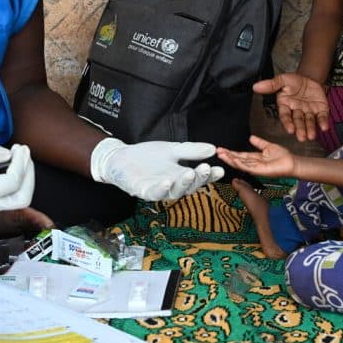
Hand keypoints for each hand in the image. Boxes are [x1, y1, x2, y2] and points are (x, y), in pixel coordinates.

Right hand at [0, 142, 34, 214]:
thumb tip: (9, 154)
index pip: (11, 182)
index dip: (20, 163)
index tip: (20, 147)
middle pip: (22, 198)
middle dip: (29, 174)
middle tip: (25, 154)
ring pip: (21, 199)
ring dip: (27, 177)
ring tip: (21, 157)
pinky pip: (13, 196)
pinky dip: (20, 181)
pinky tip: (15, 165)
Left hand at [90, 138, 222, 200]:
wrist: (121, 157)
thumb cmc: (147, 156)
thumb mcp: (172, 149)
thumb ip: (191, 150)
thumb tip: (213, 148)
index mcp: (180, 175)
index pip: (199, 178)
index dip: (210, 176)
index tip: (220, 170)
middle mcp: (172, 185)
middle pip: (189, 187)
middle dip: (199, 179)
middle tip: (206, 168)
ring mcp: (158, 190)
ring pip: (174, 192)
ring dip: (183, 184)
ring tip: (190, 172)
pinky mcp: (143, 191)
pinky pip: (154, 193)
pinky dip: (161, 188)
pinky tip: (168, 180)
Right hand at [217, 135, 299, 177]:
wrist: (292, 163)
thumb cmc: (283, 157)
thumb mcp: (268, 146)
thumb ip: (259, 142)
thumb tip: (251, 137)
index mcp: (255, 158)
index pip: (240, 155)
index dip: (230, 152)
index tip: (222, 149)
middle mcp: (254, 163)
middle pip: (237, 160)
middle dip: (227, 156)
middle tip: (218, 152)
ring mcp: (256, 168)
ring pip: (240, 164)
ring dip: (230, 160)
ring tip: (222, 155)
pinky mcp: (260, 171)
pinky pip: (248, 167)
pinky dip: (240, 164)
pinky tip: (234, 160)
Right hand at [253, 73, 328, 140]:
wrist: (309, 78)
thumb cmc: (294, 81)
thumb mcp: (282, 79)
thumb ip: (271, 84)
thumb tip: (256, 86)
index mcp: (286, 105)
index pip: (285, 116)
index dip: (288, 123)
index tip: (290, 130)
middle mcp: (296, 111)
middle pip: (298, 121)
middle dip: (300, 129)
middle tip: (301, 137)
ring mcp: (308, 112)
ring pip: (309, 122)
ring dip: (310, 129)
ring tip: (311, 136)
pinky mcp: (320, 110)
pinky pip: (321, 117)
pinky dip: (323, 122)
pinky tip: (324, 127)